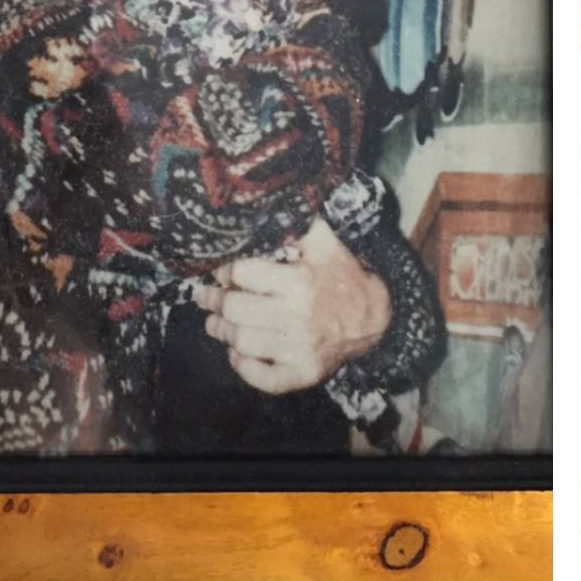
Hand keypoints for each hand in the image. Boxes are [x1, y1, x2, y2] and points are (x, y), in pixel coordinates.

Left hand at [194, 219, 389, 393]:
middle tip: (204, 297)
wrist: (376, 318)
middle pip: (235, 309)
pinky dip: (245, 368)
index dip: (225, 271)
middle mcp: (298, 317)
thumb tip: (273, 201)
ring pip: (243, 341)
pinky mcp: (305, 373)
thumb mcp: (326, 244)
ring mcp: (301, 349)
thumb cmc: (344, 276)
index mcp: (299, 282)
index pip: (243, 274)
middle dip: (213, 301)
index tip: (219, 272)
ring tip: (213, 324)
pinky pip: (265, 379)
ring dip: (221, 332)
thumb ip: (298, 224)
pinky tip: (237, 355)